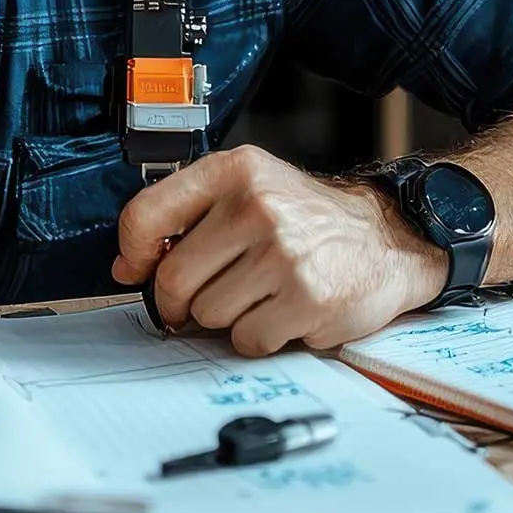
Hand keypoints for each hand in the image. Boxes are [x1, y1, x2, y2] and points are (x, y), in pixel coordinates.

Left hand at [113, 146, 445, 355]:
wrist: (385, 239)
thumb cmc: (306, 219)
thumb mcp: (248, 190)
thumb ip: (184, 216)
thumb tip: (127, 266)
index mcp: (234, 172)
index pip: (145, 215)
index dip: (133, 253)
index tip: (139, 268)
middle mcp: (256, 207)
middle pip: (173, 279)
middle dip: (181, 300)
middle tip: (207, 295)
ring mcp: (283, 254)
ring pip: (208, 315)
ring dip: (227, 318)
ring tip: (260, 295)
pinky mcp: (307, 299)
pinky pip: (246, 340)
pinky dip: (258, 337)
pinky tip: (283, 312)